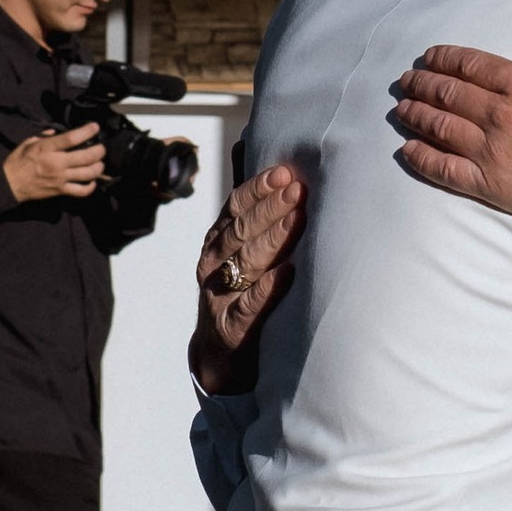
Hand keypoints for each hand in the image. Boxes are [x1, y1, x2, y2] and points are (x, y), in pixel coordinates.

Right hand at [4, 123, 105, 205]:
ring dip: (98, 167)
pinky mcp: (61, 191)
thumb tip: (56, 132)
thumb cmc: (17, 162)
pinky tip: (92, 181)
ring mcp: (60, 178)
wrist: (9, 184)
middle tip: (102, 148)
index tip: (95, 127)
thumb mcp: (27, 143)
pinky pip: (82, 191)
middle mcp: (56, 163)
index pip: (71, 138)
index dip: (86, 132)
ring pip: (88, 174)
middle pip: (86, 157)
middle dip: (99, 151)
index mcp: (46, 149)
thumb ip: (44, 136)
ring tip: (100, 163)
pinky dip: (91, 186)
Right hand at [189, 161, 306, 394]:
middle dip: (269, 208)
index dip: (257, 188)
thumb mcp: (239, 252)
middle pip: (240, 231)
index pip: (233, 208)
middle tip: (297, 189)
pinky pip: (249, 305)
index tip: (283, 172)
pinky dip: (268, 288)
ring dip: (272, 239)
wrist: (220, 353)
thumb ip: (249, 212)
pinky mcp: (231, 328)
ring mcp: (220, 296)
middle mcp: (214, 265)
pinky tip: (287, 273)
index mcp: (217, 242)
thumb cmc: (240, 291)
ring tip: (297, 220)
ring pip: (244, 262)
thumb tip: (256, 156)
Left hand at [392, 1, 511, 226]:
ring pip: (441, 129)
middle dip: (424, 84)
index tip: (429, 57)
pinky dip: (423, 159)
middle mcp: (502, 117)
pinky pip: (447, 171)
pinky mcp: (493, 187)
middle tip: (406, 81)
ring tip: (402, 109)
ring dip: (417, 116)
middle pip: (450, 95)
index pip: (472, 66)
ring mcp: (493, 154)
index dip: (446, 58)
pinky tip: (408, 150)